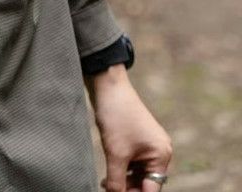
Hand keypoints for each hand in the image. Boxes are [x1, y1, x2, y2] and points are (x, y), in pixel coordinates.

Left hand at [85, 64, 172, 191]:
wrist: (107, 85)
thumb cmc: (116, 115)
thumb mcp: (115, 153)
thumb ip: (117, 180)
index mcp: (161, 155)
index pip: (152, 189)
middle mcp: (159, 151)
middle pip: (146, 183)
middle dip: (128, 189)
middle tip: (107, 190)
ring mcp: (147, 145)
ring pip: (137, 174)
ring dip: (123, 181)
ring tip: (105, 184)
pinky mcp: (136, 139)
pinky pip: (132, 162)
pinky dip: (121, 170)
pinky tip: (108, 175)